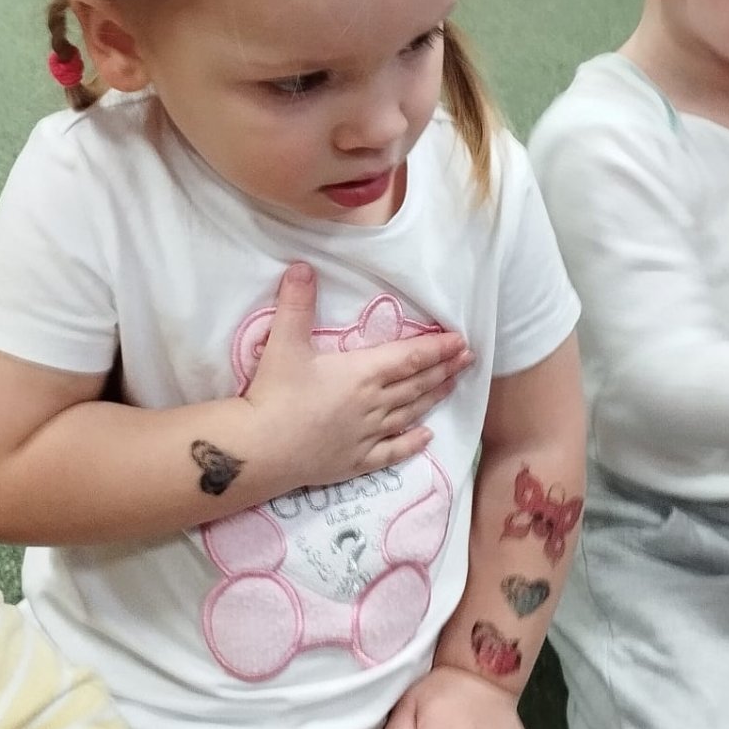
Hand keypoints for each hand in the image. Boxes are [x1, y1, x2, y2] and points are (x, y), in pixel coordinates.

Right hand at [246, 264, 473, 488]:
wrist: (260, 450)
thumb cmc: (274, 394)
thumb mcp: (284, 343)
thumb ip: (296, 304)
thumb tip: (302, 266)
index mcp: (362, 373)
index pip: (409, 357)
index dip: (437, 348)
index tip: (460, 341)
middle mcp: (373, 404)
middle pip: (416, 384)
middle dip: (443, 369)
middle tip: (469, 360)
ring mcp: (367, 435)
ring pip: (410, 414)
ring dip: (433, 398)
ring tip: (453, 386)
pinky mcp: (356, 462)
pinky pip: (392, 452)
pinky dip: (412, 443)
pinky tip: (427, 437)